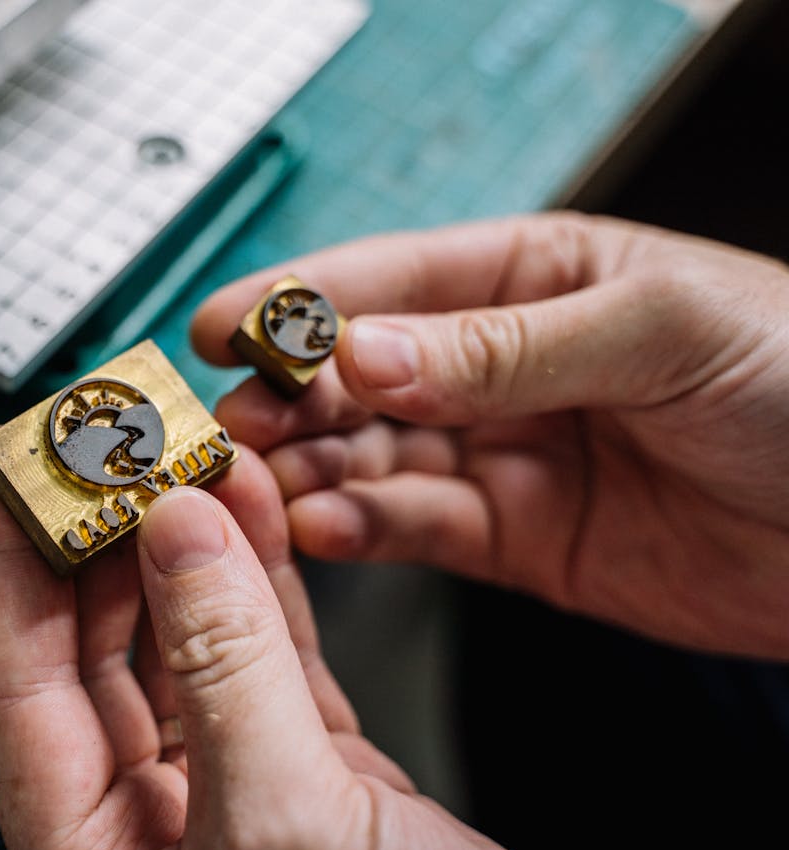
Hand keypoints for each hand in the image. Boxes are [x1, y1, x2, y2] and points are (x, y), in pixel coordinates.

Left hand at [0, 453, 497, 849]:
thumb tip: (176, 537)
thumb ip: (223, 670)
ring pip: (189, 640)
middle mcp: (151, 824)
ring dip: (191, 545)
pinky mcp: (314, 778)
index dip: (13, 568)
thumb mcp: (281, 823)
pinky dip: (266, 582)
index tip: (15, 470)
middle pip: (100, 649)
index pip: (22, 684)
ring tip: (190, 456)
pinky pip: (268, 656)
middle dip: (108, 536)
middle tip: (115, 443)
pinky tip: (256, 515)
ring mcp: (234, 793)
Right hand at [192, 213, 788, 658]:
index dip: (298, 301)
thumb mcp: (660, 329)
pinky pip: (415, 526)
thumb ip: (504, 345)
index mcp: (533, 276)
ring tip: (263, 483)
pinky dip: (361, 527)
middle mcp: (501, 364)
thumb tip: (367, 350)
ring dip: (311, 467)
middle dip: (289, 394)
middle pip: (361, 373)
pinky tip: (322, 526)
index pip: (391, 280)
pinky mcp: (514, 539)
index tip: (223, 325)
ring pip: (372, 454)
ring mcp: (503, 453)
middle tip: (231, 422)